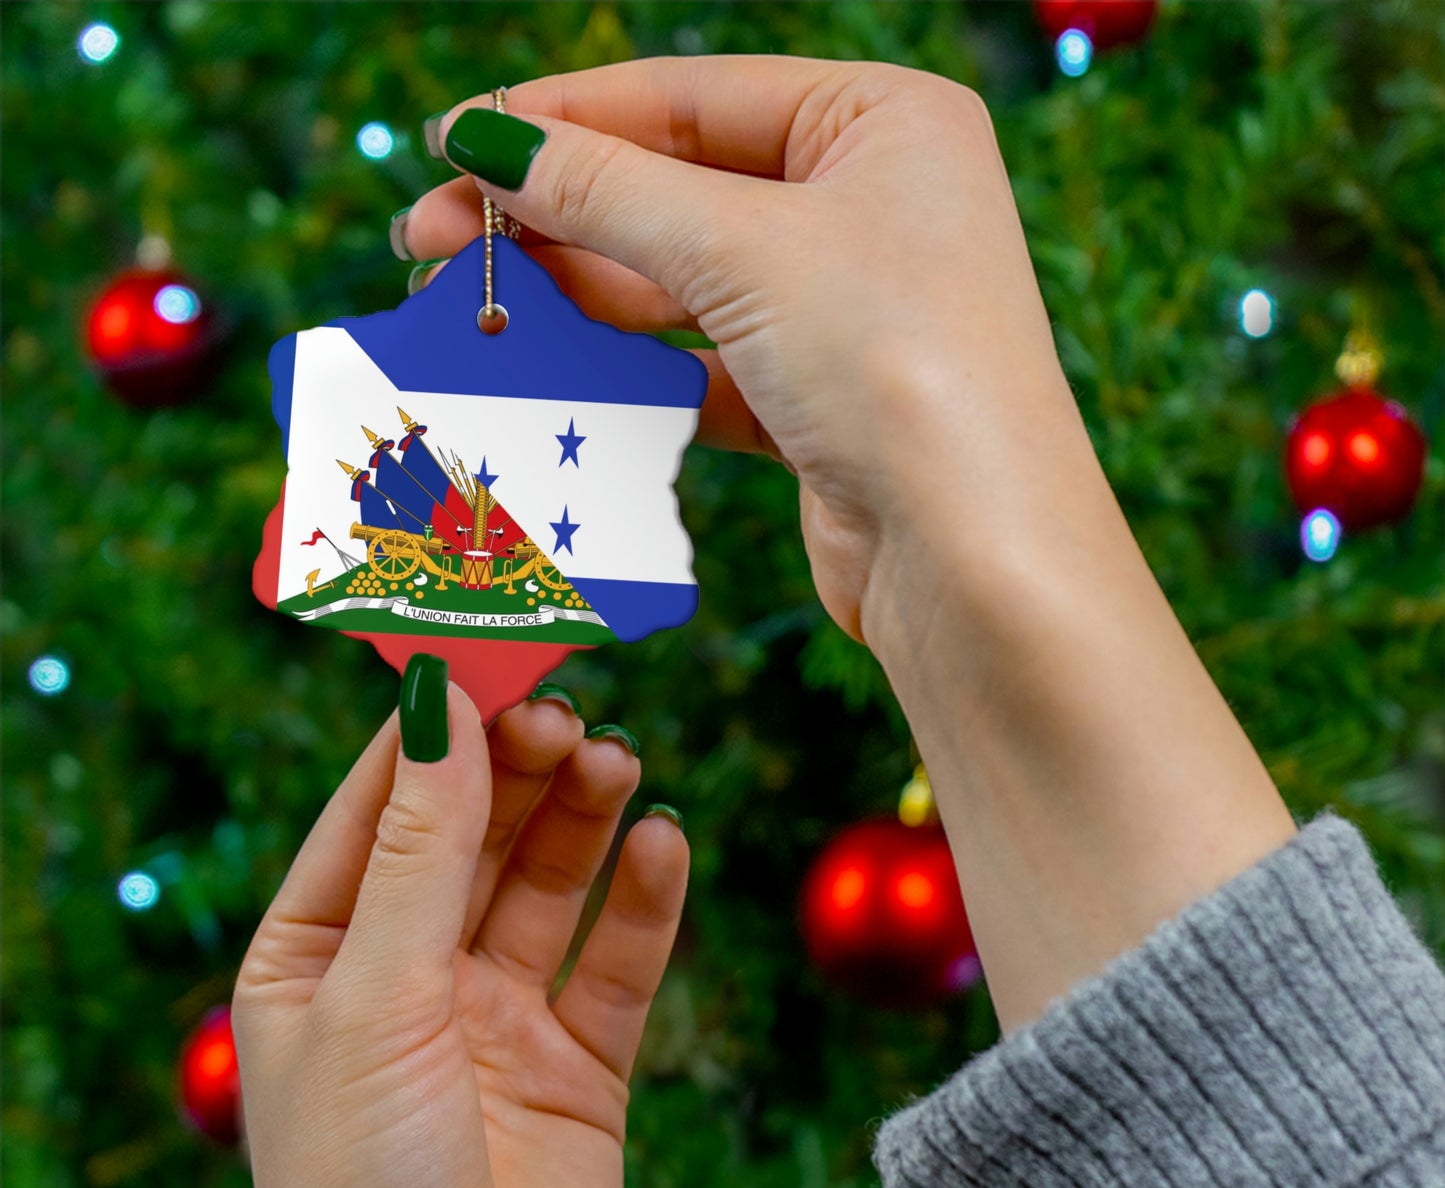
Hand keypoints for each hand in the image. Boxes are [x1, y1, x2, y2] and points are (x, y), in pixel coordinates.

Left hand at [233, 680, 686, 1187]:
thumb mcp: (377, 1000)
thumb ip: (420, 851)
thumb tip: (440, 703)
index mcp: (319, 957)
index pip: (380, 808)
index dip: (434, 729)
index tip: (490, 649)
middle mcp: (408, 978)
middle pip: (474, 834)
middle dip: (518, 767)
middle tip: (570, 707)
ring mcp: (498, 1021)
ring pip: (549, 884)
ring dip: (583, 818)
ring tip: (620, 761)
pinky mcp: (580, 1067)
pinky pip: (617, 962)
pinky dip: (644, 901)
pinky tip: (664, 844)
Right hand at [403, 56, 1094, 647]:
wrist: (973, 559)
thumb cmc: (895, 367)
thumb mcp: (743, 250)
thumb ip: (608, 191)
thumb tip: (487, 141)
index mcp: (883, 122)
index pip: (691, 98)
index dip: (563, 118)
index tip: (453, 142)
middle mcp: (872, 205)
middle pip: (678, 190)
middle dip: (555, 215)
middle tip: (430, 239)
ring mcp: (846, 309)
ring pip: (684, 283)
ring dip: (580, 295)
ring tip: (476, 304)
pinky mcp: (819, 402)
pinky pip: (703, 365)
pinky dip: (631, 371)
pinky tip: (553, 372)